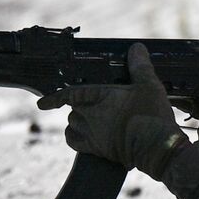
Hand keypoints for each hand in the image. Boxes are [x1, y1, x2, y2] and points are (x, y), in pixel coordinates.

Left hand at [36, 43, 186, 177]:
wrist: (156, 147)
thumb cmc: (151, 114)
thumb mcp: (149, 85)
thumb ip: (140, 66)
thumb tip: (136, 48)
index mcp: (99, 97)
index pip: (69, 94)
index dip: (54, 98)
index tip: (42, 103)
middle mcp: (90, 116)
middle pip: (73, 109)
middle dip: (78, 104)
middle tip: (90, 101)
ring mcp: (92, 134)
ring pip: (73, 125)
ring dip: (77, 120)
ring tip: (89, 116)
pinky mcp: (98, 149)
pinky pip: (76, 143)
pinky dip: (74, 137)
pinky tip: (81, 135)